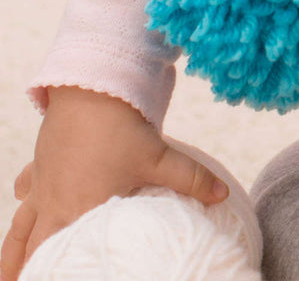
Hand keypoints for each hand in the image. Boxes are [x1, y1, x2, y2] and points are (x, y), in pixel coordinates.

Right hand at [0, 87, 228, 280]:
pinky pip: (27, 188)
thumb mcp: (160, 158)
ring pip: (21, 226)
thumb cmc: (122, 129)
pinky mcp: (42, 163)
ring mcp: (45, 184)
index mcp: (81, 212)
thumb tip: (223, 195)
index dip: (56, 274)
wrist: (91, 89)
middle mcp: (56, 204)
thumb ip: (192, 180)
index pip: (61, 257)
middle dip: (30, 271)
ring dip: (14, 249)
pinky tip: (22, 199)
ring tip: (7, 275)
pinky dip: (25, 198)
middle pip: (34, 248)